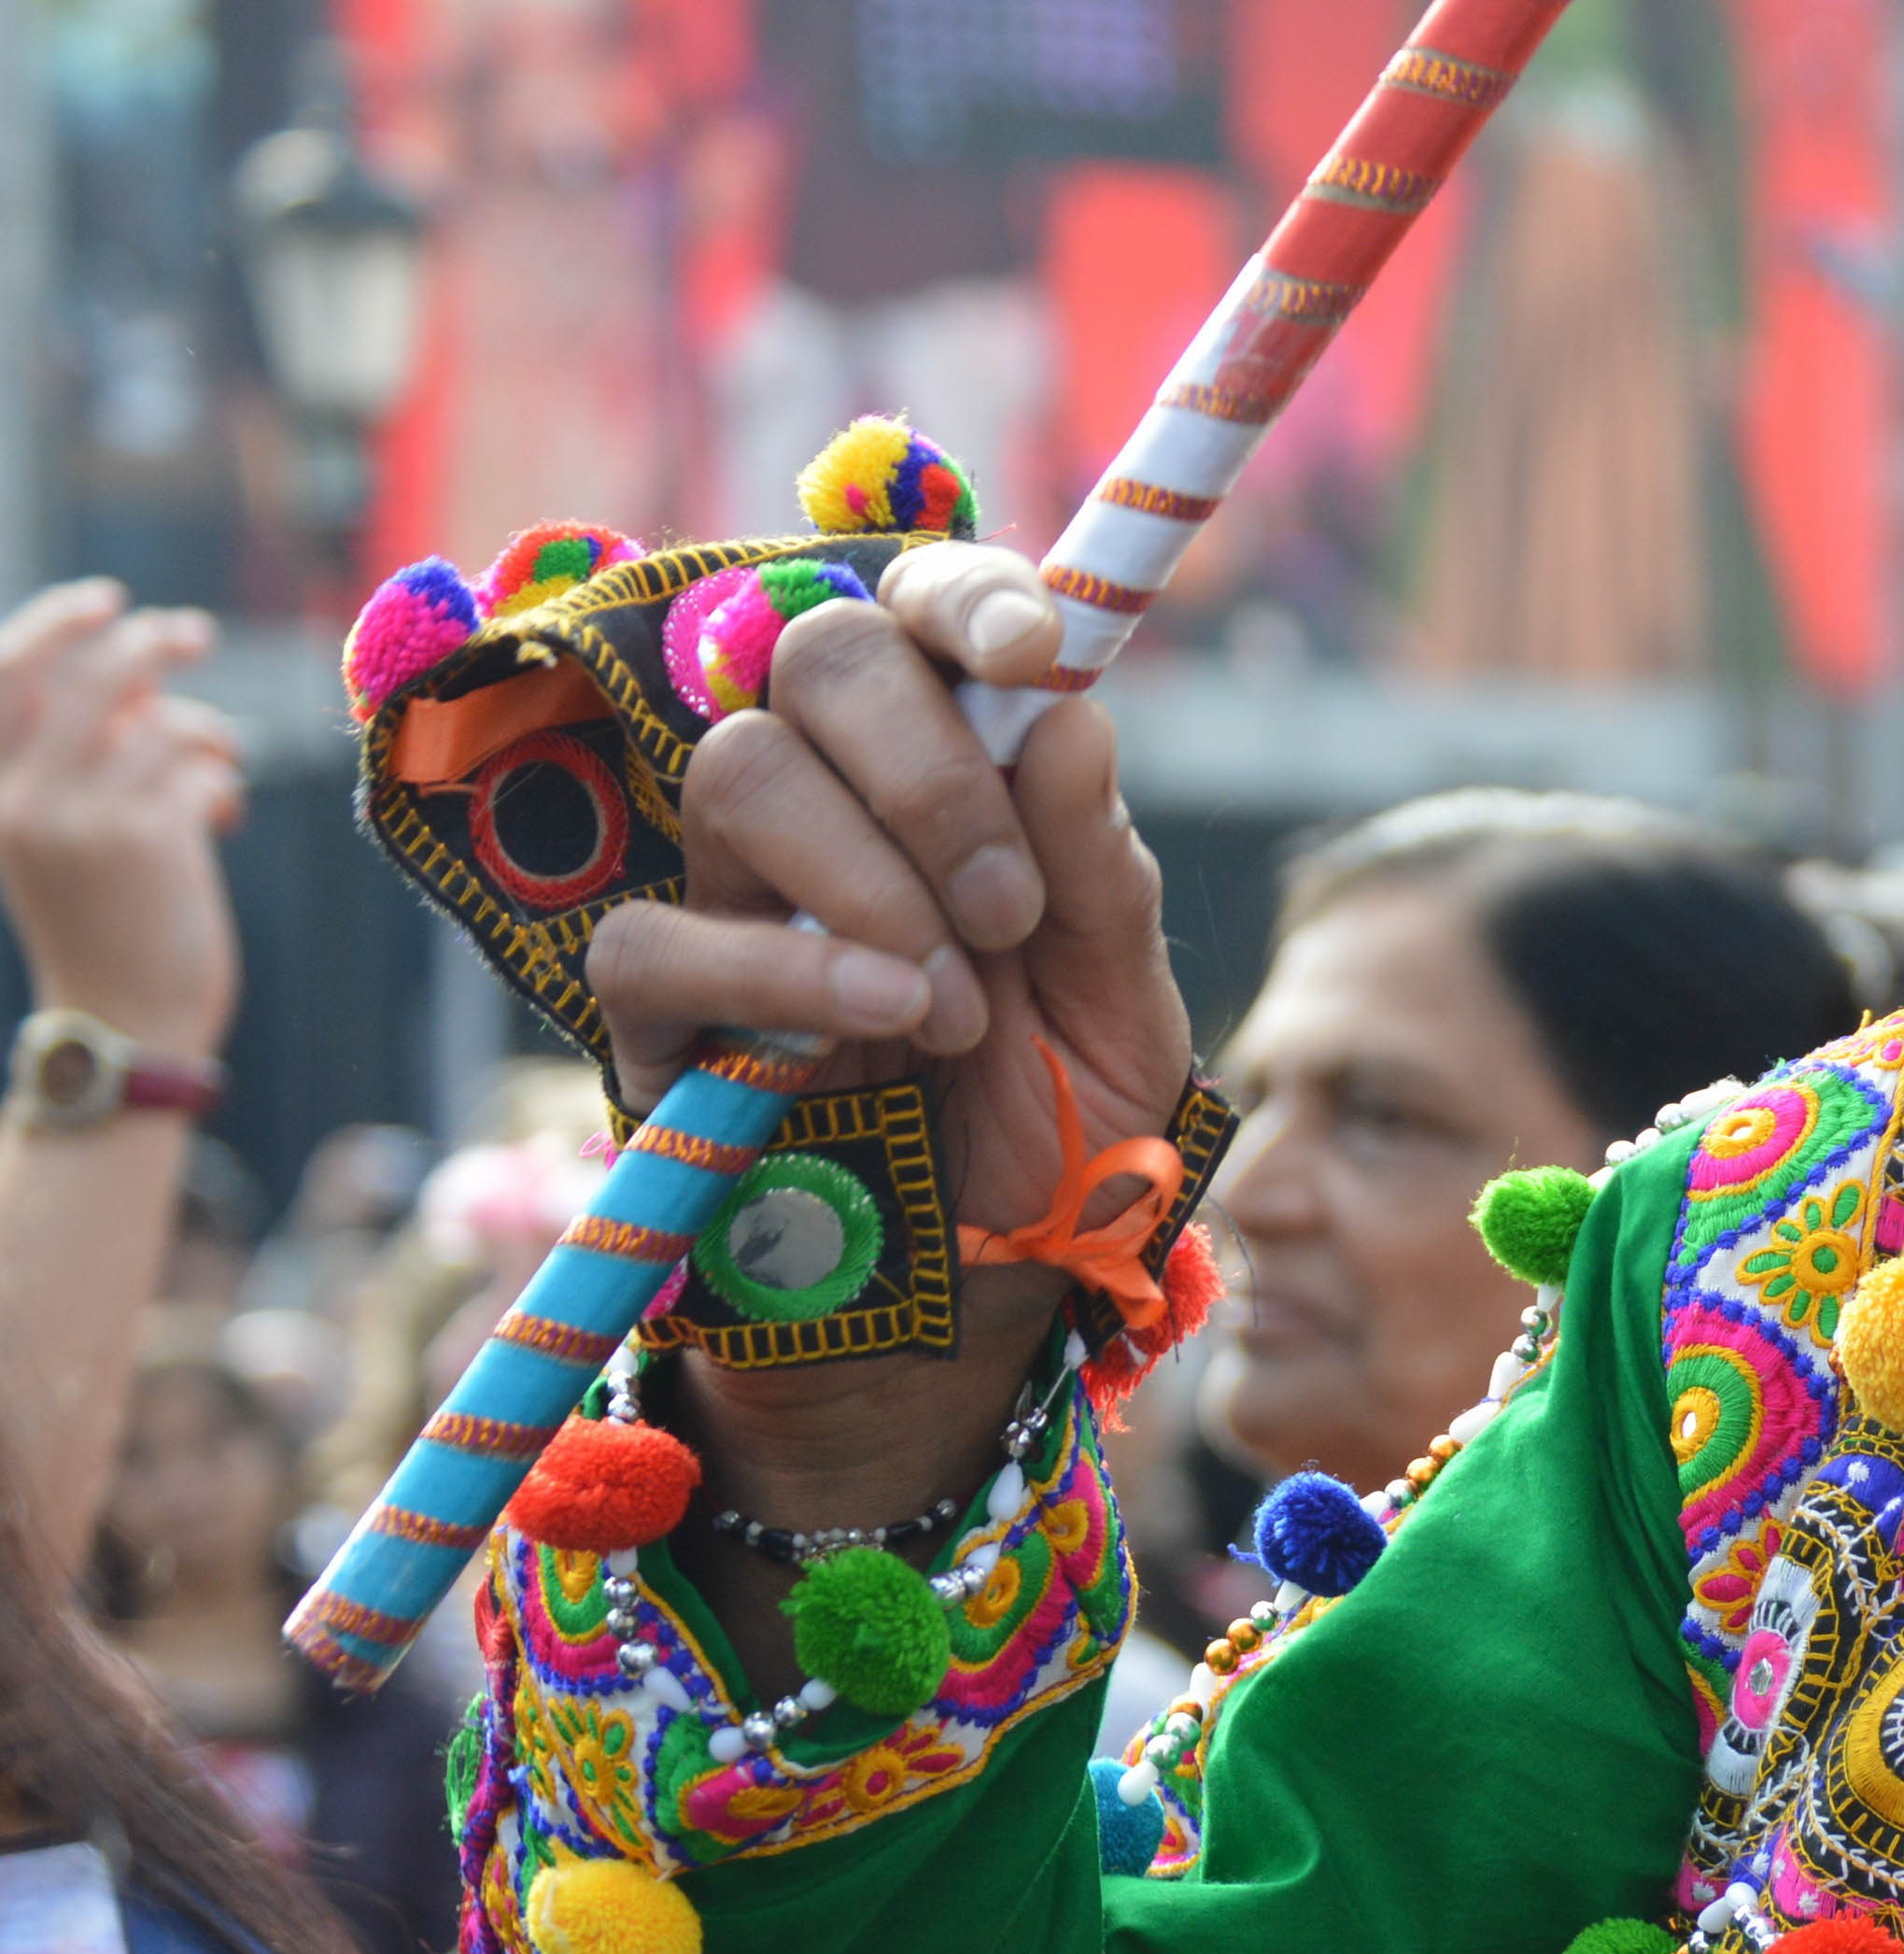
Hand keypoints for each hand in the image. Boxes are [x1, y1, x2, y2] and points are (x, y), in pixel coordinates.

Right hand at [0, 583, 245, 1053]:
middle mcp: (24, 797)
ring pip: (163, 723)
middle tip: (196, 633)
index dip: (57, 623)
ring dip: (205, 732)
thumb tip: (135, 668)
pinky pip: (200, 766)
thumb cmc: (105, 917)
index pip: (7, 673)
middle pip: (95, 677)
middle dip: (152, 643)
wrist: (126, 1015)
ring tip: (218, 762)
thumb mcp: (62, 829)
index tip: (111, 599)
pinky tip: (223, 812)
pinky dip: (221, 779)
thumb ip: (78, 752)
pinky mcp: (148, 837)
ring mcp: (84, 815)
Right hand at [585, 545, 1196, 1249]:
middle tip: (1011, 912)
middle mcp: (834, 803)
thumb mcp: (1126, 1009)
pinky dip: (783, 974)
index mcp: (952, 775)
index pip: (918, 615)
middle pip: (817, 655)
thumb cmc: (1057, 1124)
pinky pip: (661, 938)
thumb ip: (1102, 872)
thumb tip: (1066, 712)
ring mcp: (734, 894)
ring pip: (742, 772)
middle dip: (930, 769)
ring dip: (873, 883)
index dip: (963, 598)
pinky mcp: (661, 1011)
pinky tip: (880, 1025)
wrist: (994, 1287)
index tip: (1032, 647)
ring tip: (956, 1008)